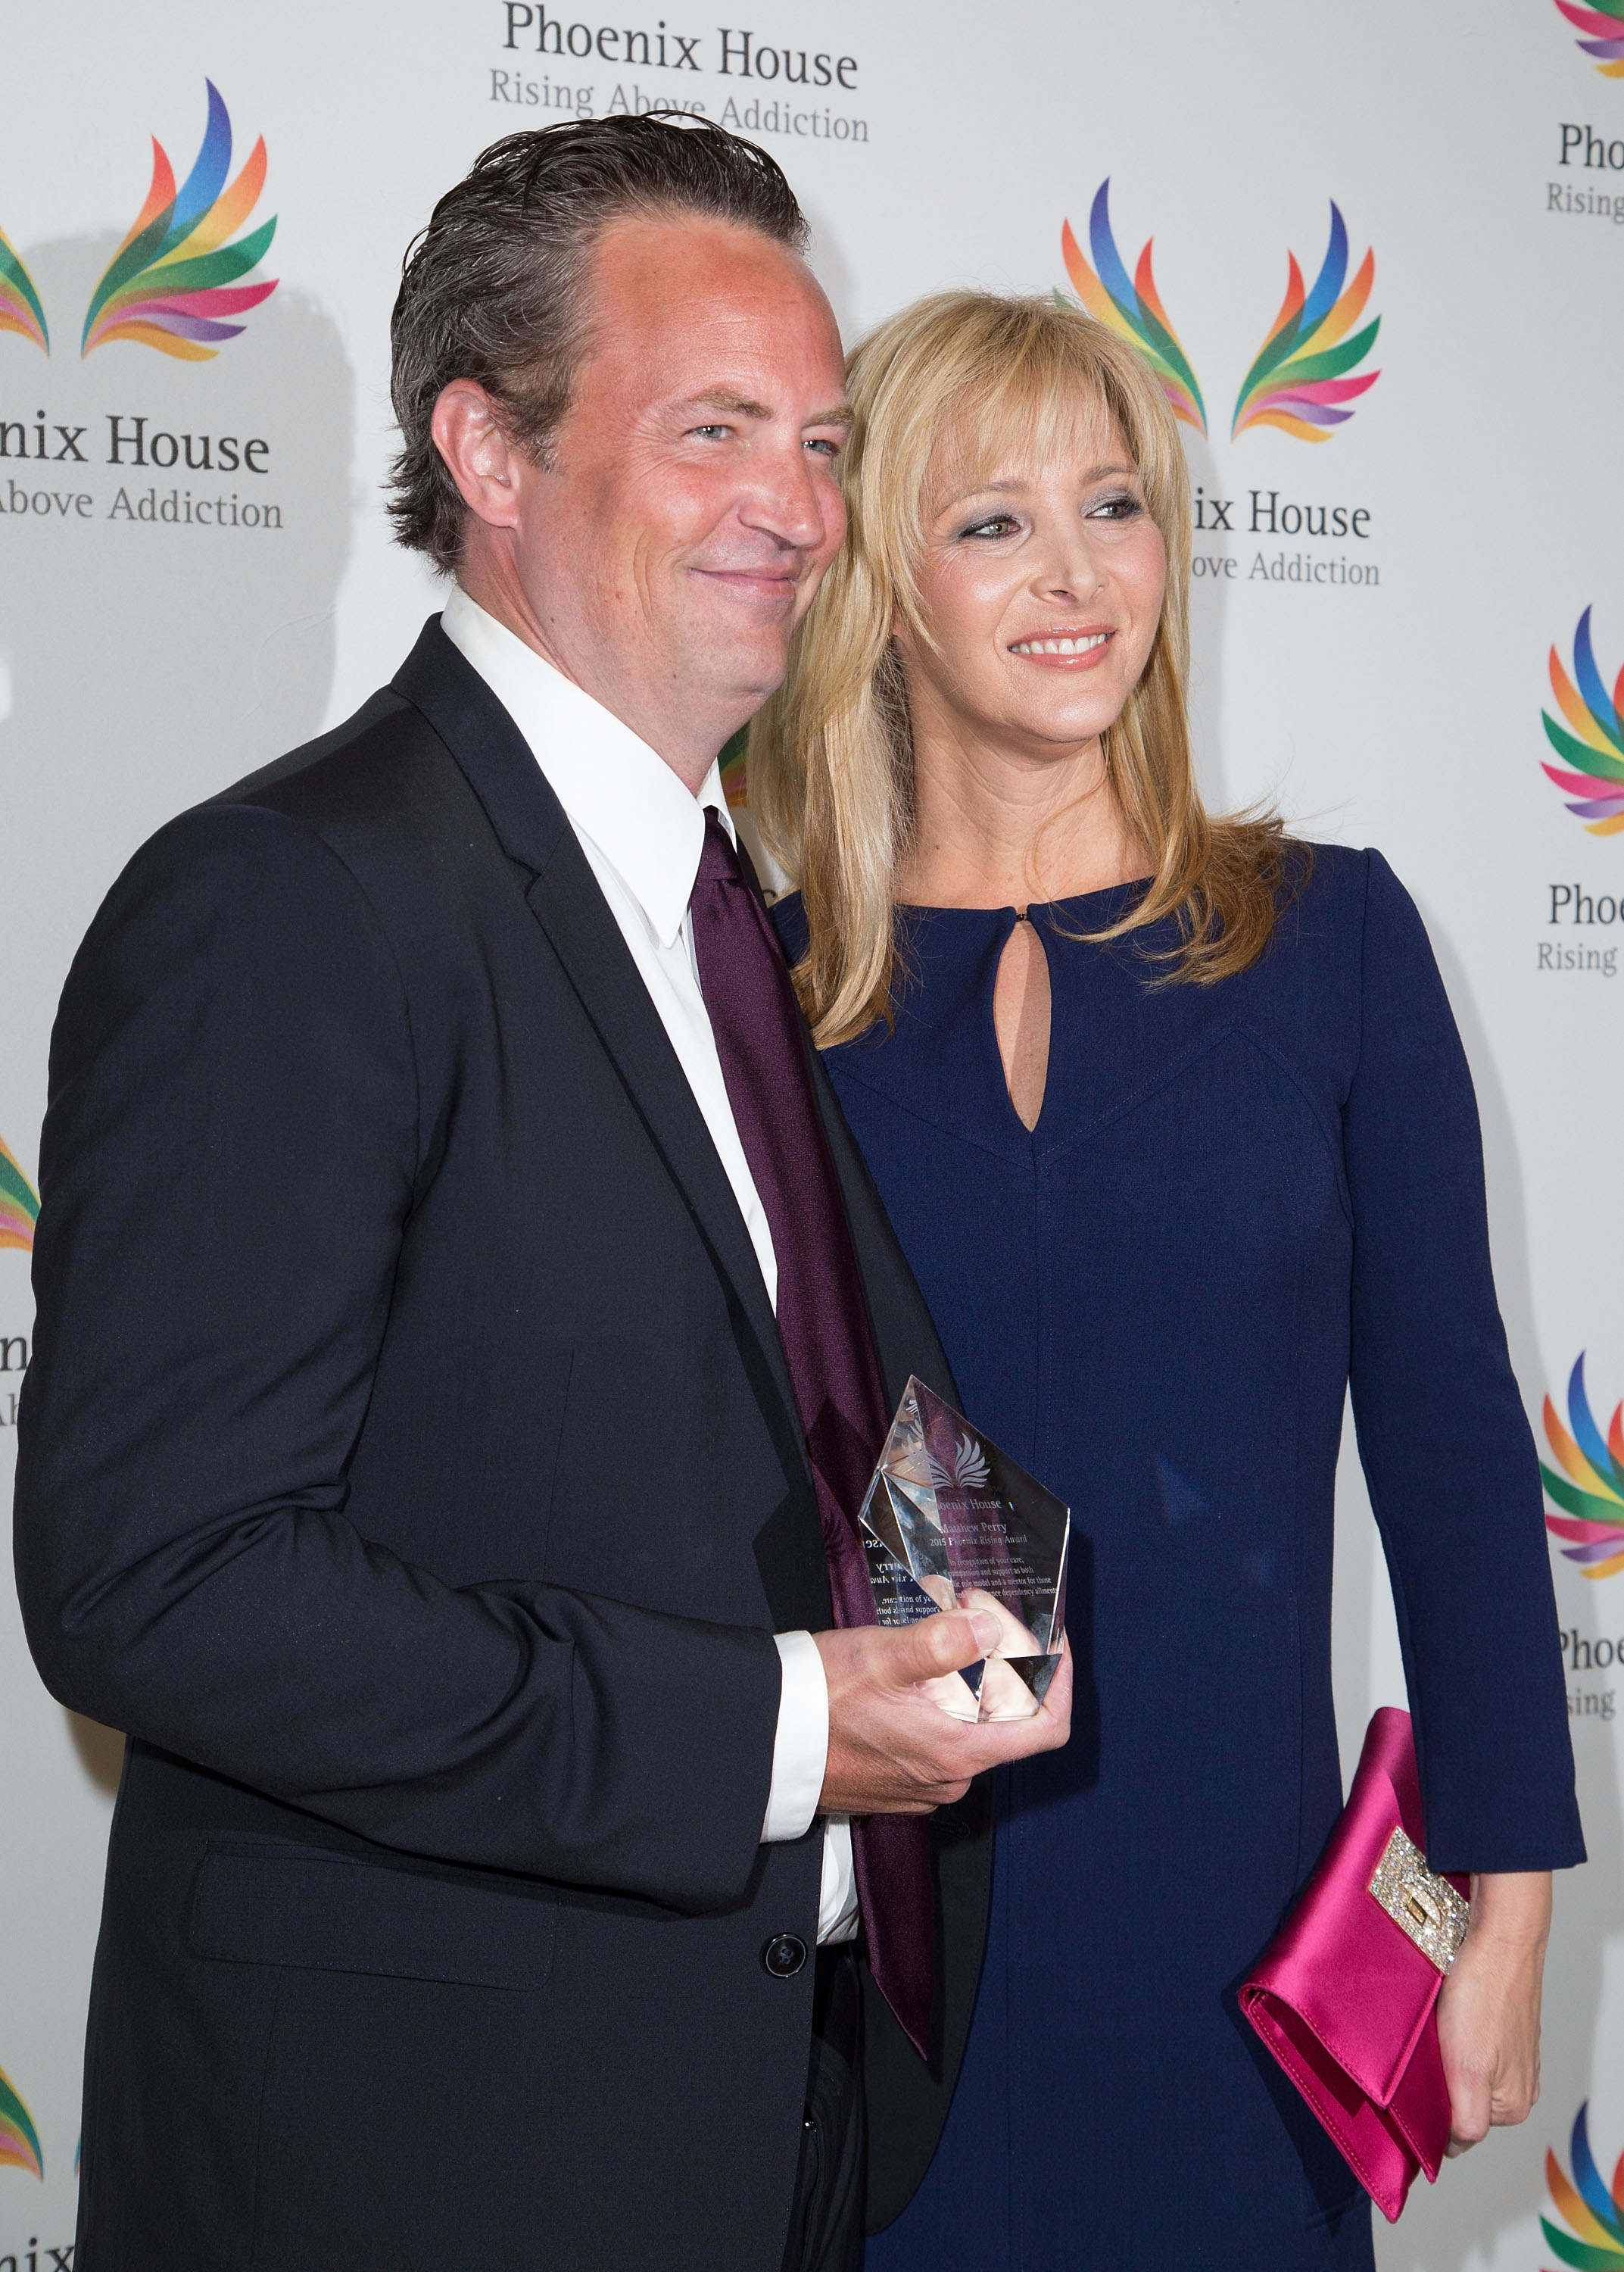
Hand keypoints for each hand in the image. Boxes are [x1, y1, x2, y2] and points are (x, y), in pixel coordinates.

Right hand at [814, 1611, 1070, 1816]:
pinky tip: (910, 1667)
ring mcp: (925, 1785)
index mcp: (958, 1752)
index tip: (1051, 1640)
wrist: (762, 1747)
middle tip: (971, 1609)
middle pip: (1009, 1718)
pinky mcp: (900, 1783)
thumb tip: (990, 1628)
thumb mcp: (880, 1657)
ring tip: (936, 1627)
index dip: (1060, 1680)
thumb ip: (939, 1643)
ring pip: (972, 1725)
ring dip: (967, 1676)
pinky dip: (940, 1700)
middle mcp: (950, 1778)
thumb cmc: (817, 1700)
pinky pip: (941, 1739)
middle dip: (1002, 1659)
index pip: (1048, 1728)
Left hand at [1437, 1871, 1551, 2155]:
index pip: (1457, 2133)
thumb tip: (1452, 2147)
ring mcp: (1511, 2054)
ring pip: (1459, 2071)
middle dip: (1434, 2084)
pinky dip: (1448, 2035)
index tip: (1408, 2090)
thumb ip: (1465, 2119)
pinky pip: (1465, 2043)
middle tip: (1418, 2055)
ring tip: (1429, 2032)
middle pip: (1459, 2101)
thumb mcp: (1468, 2071)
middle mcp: (1518, 2085)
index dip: (1428, 2115)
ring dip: (1439, 2058)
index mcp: (1512, 2106)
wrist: (1498, 1934)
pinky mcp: (1500, 2026)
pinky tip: (1441, 2016)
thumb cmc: (1483, 1994)